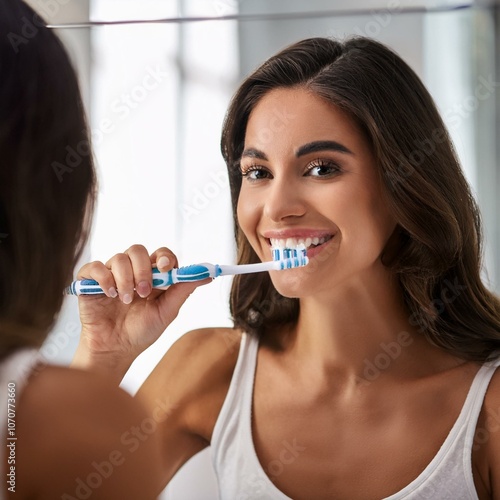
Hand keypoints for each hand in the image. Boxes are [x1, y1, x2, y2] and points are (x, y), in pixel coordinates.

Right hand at [73, 245, 207, 377]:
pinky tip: (110, 295)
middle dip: (143, 270)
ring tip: (126, 300)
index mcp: (152, 277)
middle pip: (138, 250)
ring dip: (125, 279)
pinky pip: (95, 267)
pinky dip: (104, 278)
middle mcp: (132, 271)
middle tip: (144, 292)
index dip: (164, 257)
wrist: (115, 350)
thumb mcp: (166, 312)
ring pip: (119, 258)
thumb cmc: (141, 332)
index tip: (165, 268)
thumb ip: (183, 291)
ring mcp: (111, 274)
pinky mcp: (90, 281)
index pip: (160, 254)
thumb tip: (207, 275)